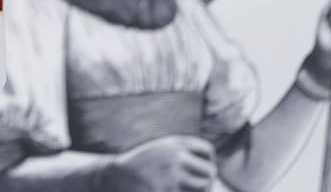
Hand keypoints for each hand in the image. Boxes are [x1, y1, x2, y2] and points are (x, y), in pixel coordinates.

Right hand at [102, 136, 216, 191]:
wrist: (118, 175)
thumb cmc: (143, 164)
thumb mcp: (162, 149)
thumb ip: (184, 152)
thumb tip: (211, 170)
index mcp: (175, 143)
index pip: (207, 151)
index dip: (207, 160)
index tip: (198, 168)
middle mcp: (176, 156)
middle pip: (209, 171)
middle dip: (207, 180)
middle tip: (199, 184)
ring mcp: (172, 176)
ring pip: (203, 186)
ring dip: (200, 190)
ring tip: (188, 188)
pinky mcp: (166, 191)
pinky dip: (185, 191)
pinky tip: (174, 187)